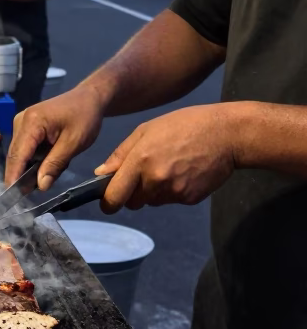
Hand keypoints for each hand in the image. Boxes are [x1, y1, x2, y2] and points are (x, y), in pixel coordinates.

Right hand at [6, 84, 105, 188]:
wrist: (88, 98)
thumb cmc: (84, 117)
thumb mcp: (73, 143)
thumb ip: (55, 164)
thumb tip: (40, 186)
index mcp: (32, 122)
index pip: (18, 155)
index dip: (14, 176)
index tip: (12, 197)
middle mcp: (21, 121)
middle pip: (15, 155)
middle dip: (20, 176)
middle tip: (29, 196)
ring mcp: (21, 123)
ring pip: (19, 154)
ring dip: (29, 168)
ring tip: (45, 177)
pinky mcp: (25, 127)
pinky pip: (25, 149)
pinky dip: (33, 160)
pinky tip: (46, 165)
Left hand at [95, 105, 236, 211]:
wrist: (226, 134)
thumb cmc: (185, 125)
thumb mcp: (147, 129)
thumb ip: (121, 154)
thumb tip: (100, 174)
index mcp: (140, 160)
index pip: (115, 196)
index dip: (108, 202)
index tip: (108, 202)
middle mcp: (155, 180)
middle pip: (133, 202)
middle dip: (134, 193)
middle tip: (147, 172)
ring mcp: (174, 192)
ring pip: (153, 201)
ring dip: (155, 191)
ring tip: (171, 166)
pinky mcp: (189, 199)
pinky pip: (172, 200)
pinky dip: (174, 190)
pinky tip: (185, 172)